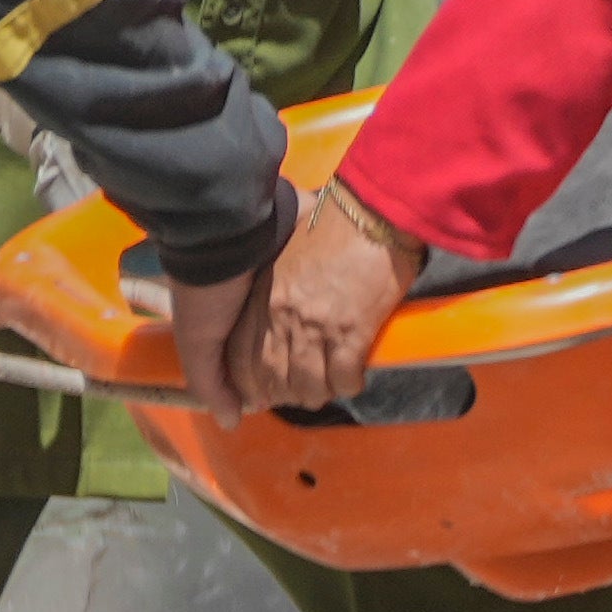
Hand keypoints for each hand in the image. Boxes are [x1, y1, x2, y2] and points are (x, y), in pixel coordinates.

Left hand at [202, 185, 419, 416]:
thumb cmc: (333, 227)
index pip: (239, 357)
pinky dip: (347, 386)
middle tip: (298, 397)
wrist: (372, 214)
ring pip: (307, 385)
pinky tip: (353, 379)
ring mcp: (316, 327)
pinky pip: (342, 378)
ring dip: (317, 395)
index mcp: (262, 297)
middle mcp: (283, 317)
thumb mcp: (284, 255)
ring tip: (327, 391)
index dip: (246, 384)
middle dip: (284, 395)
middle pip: (272, 378)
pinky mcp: (352, 332)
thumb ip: (272, 285)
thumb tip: (277, 310)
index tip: (257, 394)